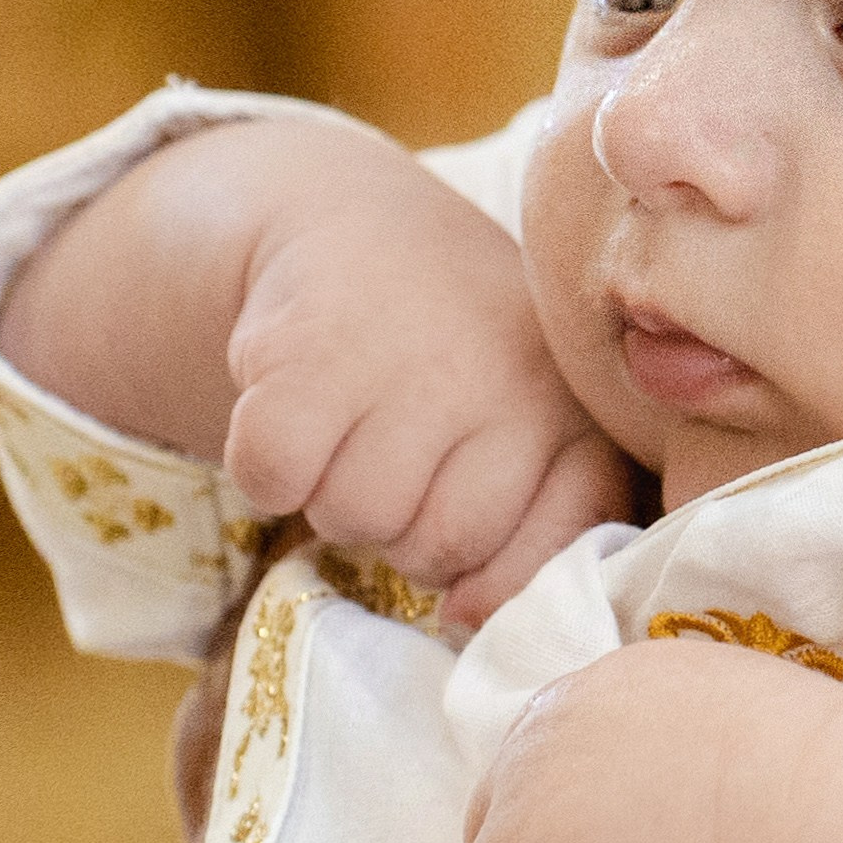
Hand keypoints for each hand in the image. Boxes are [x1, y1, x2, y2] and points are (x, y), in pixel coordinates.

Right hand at [224, 139, 630, 624]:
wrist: (353, 221)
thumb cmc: (456, 354)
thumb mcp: (530, 420)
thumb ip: (537, 524)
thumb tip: (464, 620)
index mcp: (575, 410)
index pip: (548, 555)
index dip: (494, 573)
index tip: (465, 530)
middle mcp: (507, 379)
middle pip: (438, 548)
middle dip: (403, 527)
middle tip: (398, 454)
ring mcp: (411, 362)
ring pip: (354, 519)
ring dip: (334, 496)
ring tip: (352, 425)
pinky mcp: (308, 352)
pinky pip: (274, 478)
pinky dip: (267, 467)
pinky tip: (297, 410)